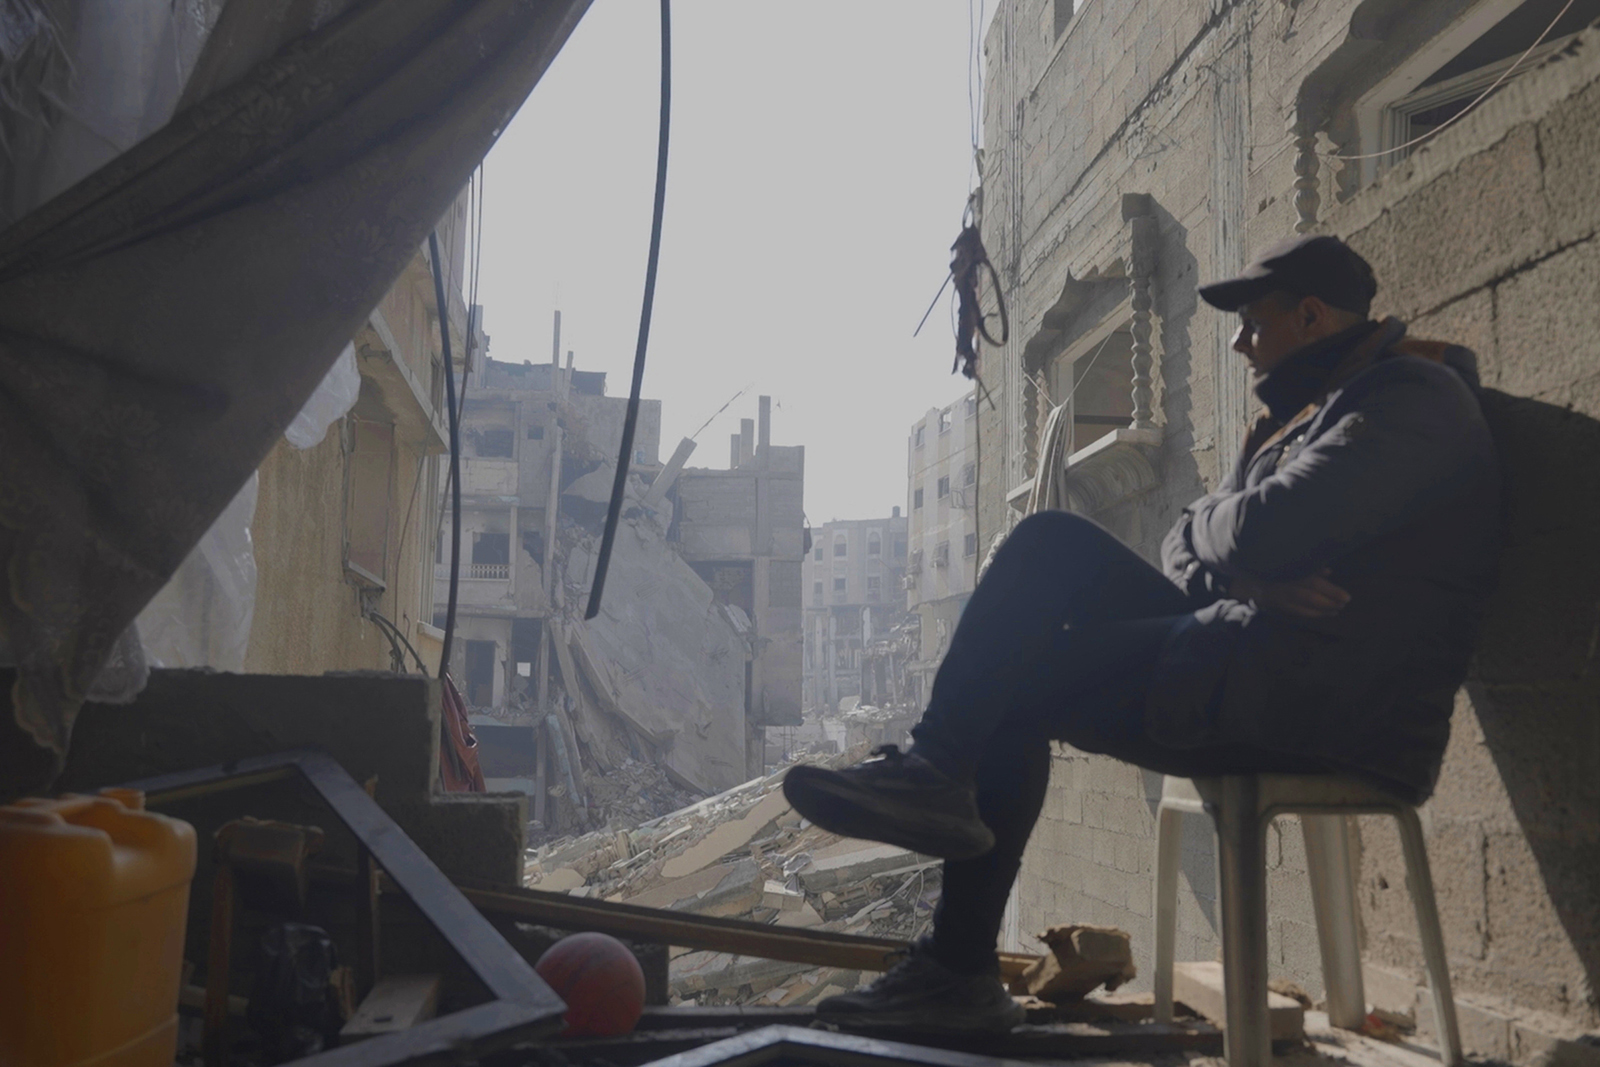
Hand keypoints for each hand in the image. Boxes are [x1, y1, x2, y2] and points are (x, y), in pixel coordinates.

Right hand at [1230, 570, 1349, 618]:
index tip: (1347, 597)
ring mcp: (1281, 598)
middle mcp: (1287, 587)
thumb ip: (1310, 566)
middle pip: (1313, 598)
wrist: (1247, 572)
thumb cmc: (1274, 562)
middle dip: (1330, 603)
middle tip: (1344, 605)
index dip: (1333, 592)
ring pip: (1305, 608)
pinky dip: (1311, 614)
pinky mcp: (1277, 604)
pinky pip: (1297, 612)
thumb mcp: (1291, 559)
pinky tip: (1321, 614)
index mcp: (1293, 573)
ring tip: (1336, 611)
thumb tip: (1329, 572)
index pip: (1316, 585)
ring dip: (1323, 611)